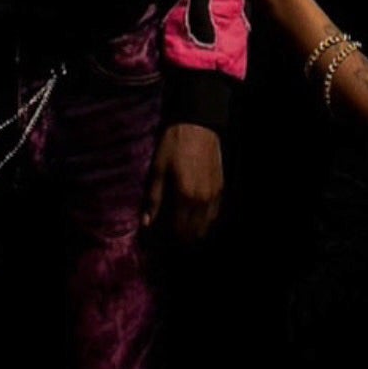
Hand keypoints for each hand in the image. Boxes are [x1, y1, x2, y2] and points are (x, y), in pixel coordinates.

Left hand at [145, 124, 224, 242]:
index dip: (171, 239)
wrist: (197, 126)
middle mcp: (202, 199)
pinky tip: (197, 219)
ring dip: (196, 230)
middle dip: (184, 237)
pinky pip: (216, 212)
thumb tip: (146, 222)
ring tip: (184, 231)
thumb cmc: (174, 146)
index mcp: (185, 196)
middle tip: (172, 238)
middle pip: (195, 230)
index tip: (161, 242)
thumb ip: (154, 199)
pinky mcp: (220, 187)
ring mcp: (214, 194)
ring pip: (208, 224)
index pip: (180, 229)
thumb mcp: (158, 170)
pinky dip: (207, 220)